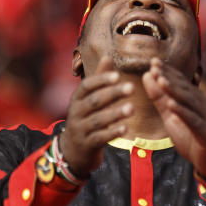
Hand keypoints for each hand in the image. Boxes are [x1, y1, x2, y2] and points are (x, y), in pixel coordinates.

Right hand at [59, 56, 133, 177]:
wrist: (74, 149)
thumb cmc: (86, 117)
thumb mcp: (89, 99)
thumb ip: (99, 79)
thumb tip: (107, 56)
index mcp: (77, 98)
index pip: (87, 86)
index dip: (101, 80)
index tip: (118, 75)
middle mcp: (76, 112)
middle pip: (94, 101)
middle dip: (112, 94)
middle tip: (132, 88)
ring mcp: (80, 129)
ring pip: (98, 120)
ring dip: (115, 113)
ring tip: (132, 108)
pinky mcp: (87, 144)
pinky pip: (99, 138)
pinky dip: (112, 133)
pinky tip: (126, 128)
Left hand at [142, 58, 205, 180]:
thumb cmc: (191, 136)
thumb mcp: (171, 116)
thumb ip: (159, 97)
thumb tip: (147, 76)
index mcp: (196, 98)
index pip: (181, 81)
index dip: (168, 71)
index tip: (153, 61)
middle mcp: (203, 104)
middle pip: (185, 87)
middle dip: (169, 76)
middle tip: (155, 67)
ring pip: (190, 101)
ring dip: (175, 90)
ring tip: (161, 80)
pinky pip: (193, 120)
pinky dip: (182, 112)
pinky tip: (171, 105)